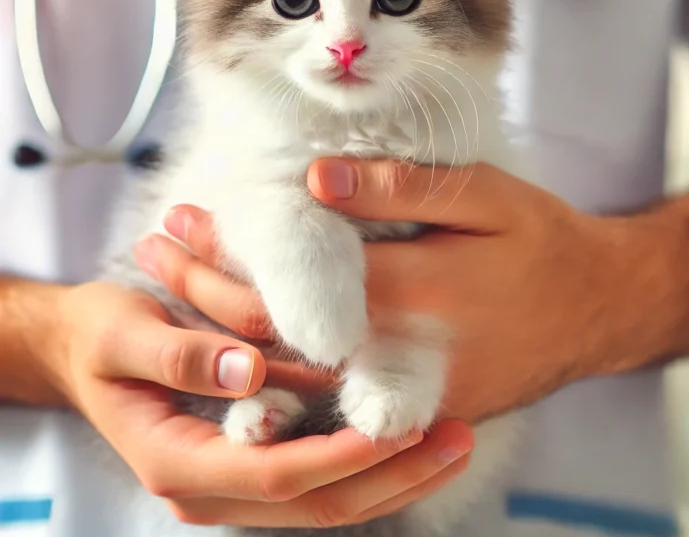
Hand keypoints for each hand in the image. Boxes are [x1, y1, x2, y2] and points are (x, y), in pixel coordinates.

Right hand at [44, 281, 473, 527]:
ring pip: (324, 499)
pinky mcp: (249, 460)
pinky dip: (364, 461)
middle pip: (315, 503)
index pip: (278, 474)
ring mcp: (232, 481)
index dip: (345, 455)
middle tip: (458, 438)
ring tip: (453, 439)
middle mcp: (211, 487)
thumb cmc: (100, 336)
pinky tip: (405, 432)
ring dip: (390, 474)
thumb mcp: (123, 334)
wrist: (82, 349)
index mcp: (177, 462)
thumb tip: (246, 371)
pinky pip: (316, 474)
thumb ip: (178, 355)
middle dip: (391, 475)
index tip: (404, 426)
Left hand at [139, 159, 672, 423]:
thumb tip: (318, 180)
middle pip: (276, 336)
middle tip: (154, 248)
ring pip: (293, 375)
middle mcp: (398, 352)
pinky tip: (236, 340)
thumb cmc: (543, 243)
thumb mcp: (489, 196)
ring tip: (173, 290)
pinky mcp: (413, 405)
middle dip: (203, 291)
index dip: (226, 257)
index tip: (179, 221)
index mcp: (413, 293)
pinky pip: (329, 397)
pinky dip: (272, 369)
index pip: (293, 285)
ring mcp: (404, 390)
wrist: (597, 311)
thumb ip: (407, 188)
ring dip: (224, 332)